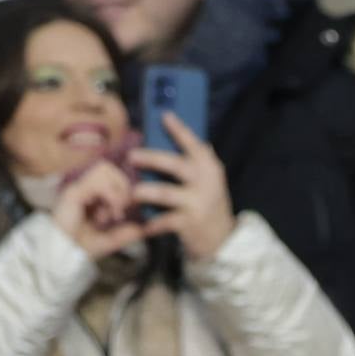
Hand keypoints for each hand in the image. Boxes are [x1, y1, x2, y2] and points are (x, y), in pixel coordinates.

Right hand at [51, 159, 145, 258]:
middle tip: (121, 210)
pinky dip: (110, 196)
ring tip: (114, 211)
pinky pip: (97, 182)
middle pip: (110, 167)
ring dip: (116, 190)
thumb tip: (143, 228)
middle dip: (123, 187)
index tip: (125, 210)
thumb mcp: (109, 241)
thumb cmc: (81, 247)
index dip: (124, 187)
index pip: (112, 174)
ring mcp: (78, 188)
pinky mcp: (73, 193)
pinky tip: (107, 214)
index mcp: (92, 194)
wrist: (61, 254)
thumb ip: (125, 233)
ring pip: (104, 169)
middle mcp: (84, 187)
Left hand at [128, 117, 237, 260]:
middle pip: (174, 165)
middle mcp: (205, 182)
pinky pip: (163, 221)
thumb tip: (185, 136)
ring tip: (132, 193)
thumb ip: (197, 161)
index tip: (164, 115)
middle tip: (131, 156)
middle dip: (151, 158)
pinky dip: (150, 223)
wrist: (223, 240)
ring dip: (144, 191)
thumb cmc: (208, 204)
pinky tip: (142, 225)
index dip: (179, 129)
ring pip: (164, 193)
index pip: (194, 143)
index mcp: (209, 167)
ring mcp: (197, 203)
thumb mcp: (209, 180)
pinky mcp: (189, 223)